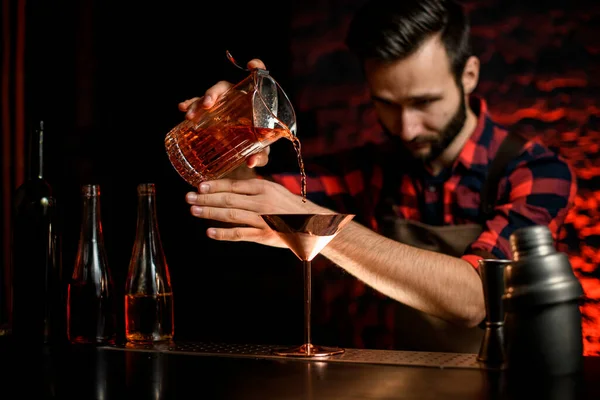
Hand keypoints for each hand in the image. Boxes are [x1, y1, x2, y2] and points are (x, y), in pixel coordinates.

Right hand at [178, 59, 268, 168]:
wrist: (243, 157)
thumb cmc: (257, 150)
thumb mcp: (261, 154)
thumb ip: (260, 157)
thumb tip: (251, 161)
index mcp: (254, 103)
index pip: (258, 79)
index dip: (257, 68)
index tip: (253, 66)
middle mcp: (237, 100)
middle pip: (225, 88)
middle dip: (213, 93)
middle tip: (207, 105)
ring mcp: (222, 106)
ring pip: (208, 97)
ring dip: (197, 102)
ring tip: (189, 114)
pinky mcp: (210, 115)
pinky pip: (198, 106)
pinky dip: (189, 104)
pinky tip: (181, 107)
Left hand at [185, 178, 328, 246]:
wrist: (311, 225)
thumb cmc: (288, 206)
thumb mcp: (273, 190)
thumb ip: (252, 189)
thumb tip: (226, 187)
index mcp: (263, 187)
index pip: (233, 185)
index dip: (214, 185)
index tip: (198, 186)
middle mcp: (261, 202)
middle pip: (228, 199)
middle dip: (206, 198)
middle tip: (188, 197)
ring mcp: (262, 219)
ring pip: (231, 215)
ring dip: (209, 212)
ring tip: (193, 210)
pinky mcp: (263, 235)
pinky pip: (239, 234)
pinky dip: (223, 233)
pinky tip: (209, 231)